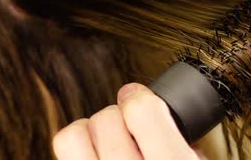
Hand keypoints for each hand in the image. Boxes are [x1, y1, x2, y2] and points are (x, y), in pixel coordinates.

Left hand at [52, 83, 206, 159]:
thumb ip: (184, 145)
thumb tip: (161, 115)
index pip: (141, 109)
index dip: (141, 98)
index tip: (140, 99)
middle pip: (105, 118)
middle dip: (118, 117)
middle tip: (129, 129)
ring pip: (71, 138)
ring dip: (88, 132)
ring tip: (106, 143)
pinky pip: (66, 158)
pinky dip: (80, 154)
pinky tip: (97, 159)